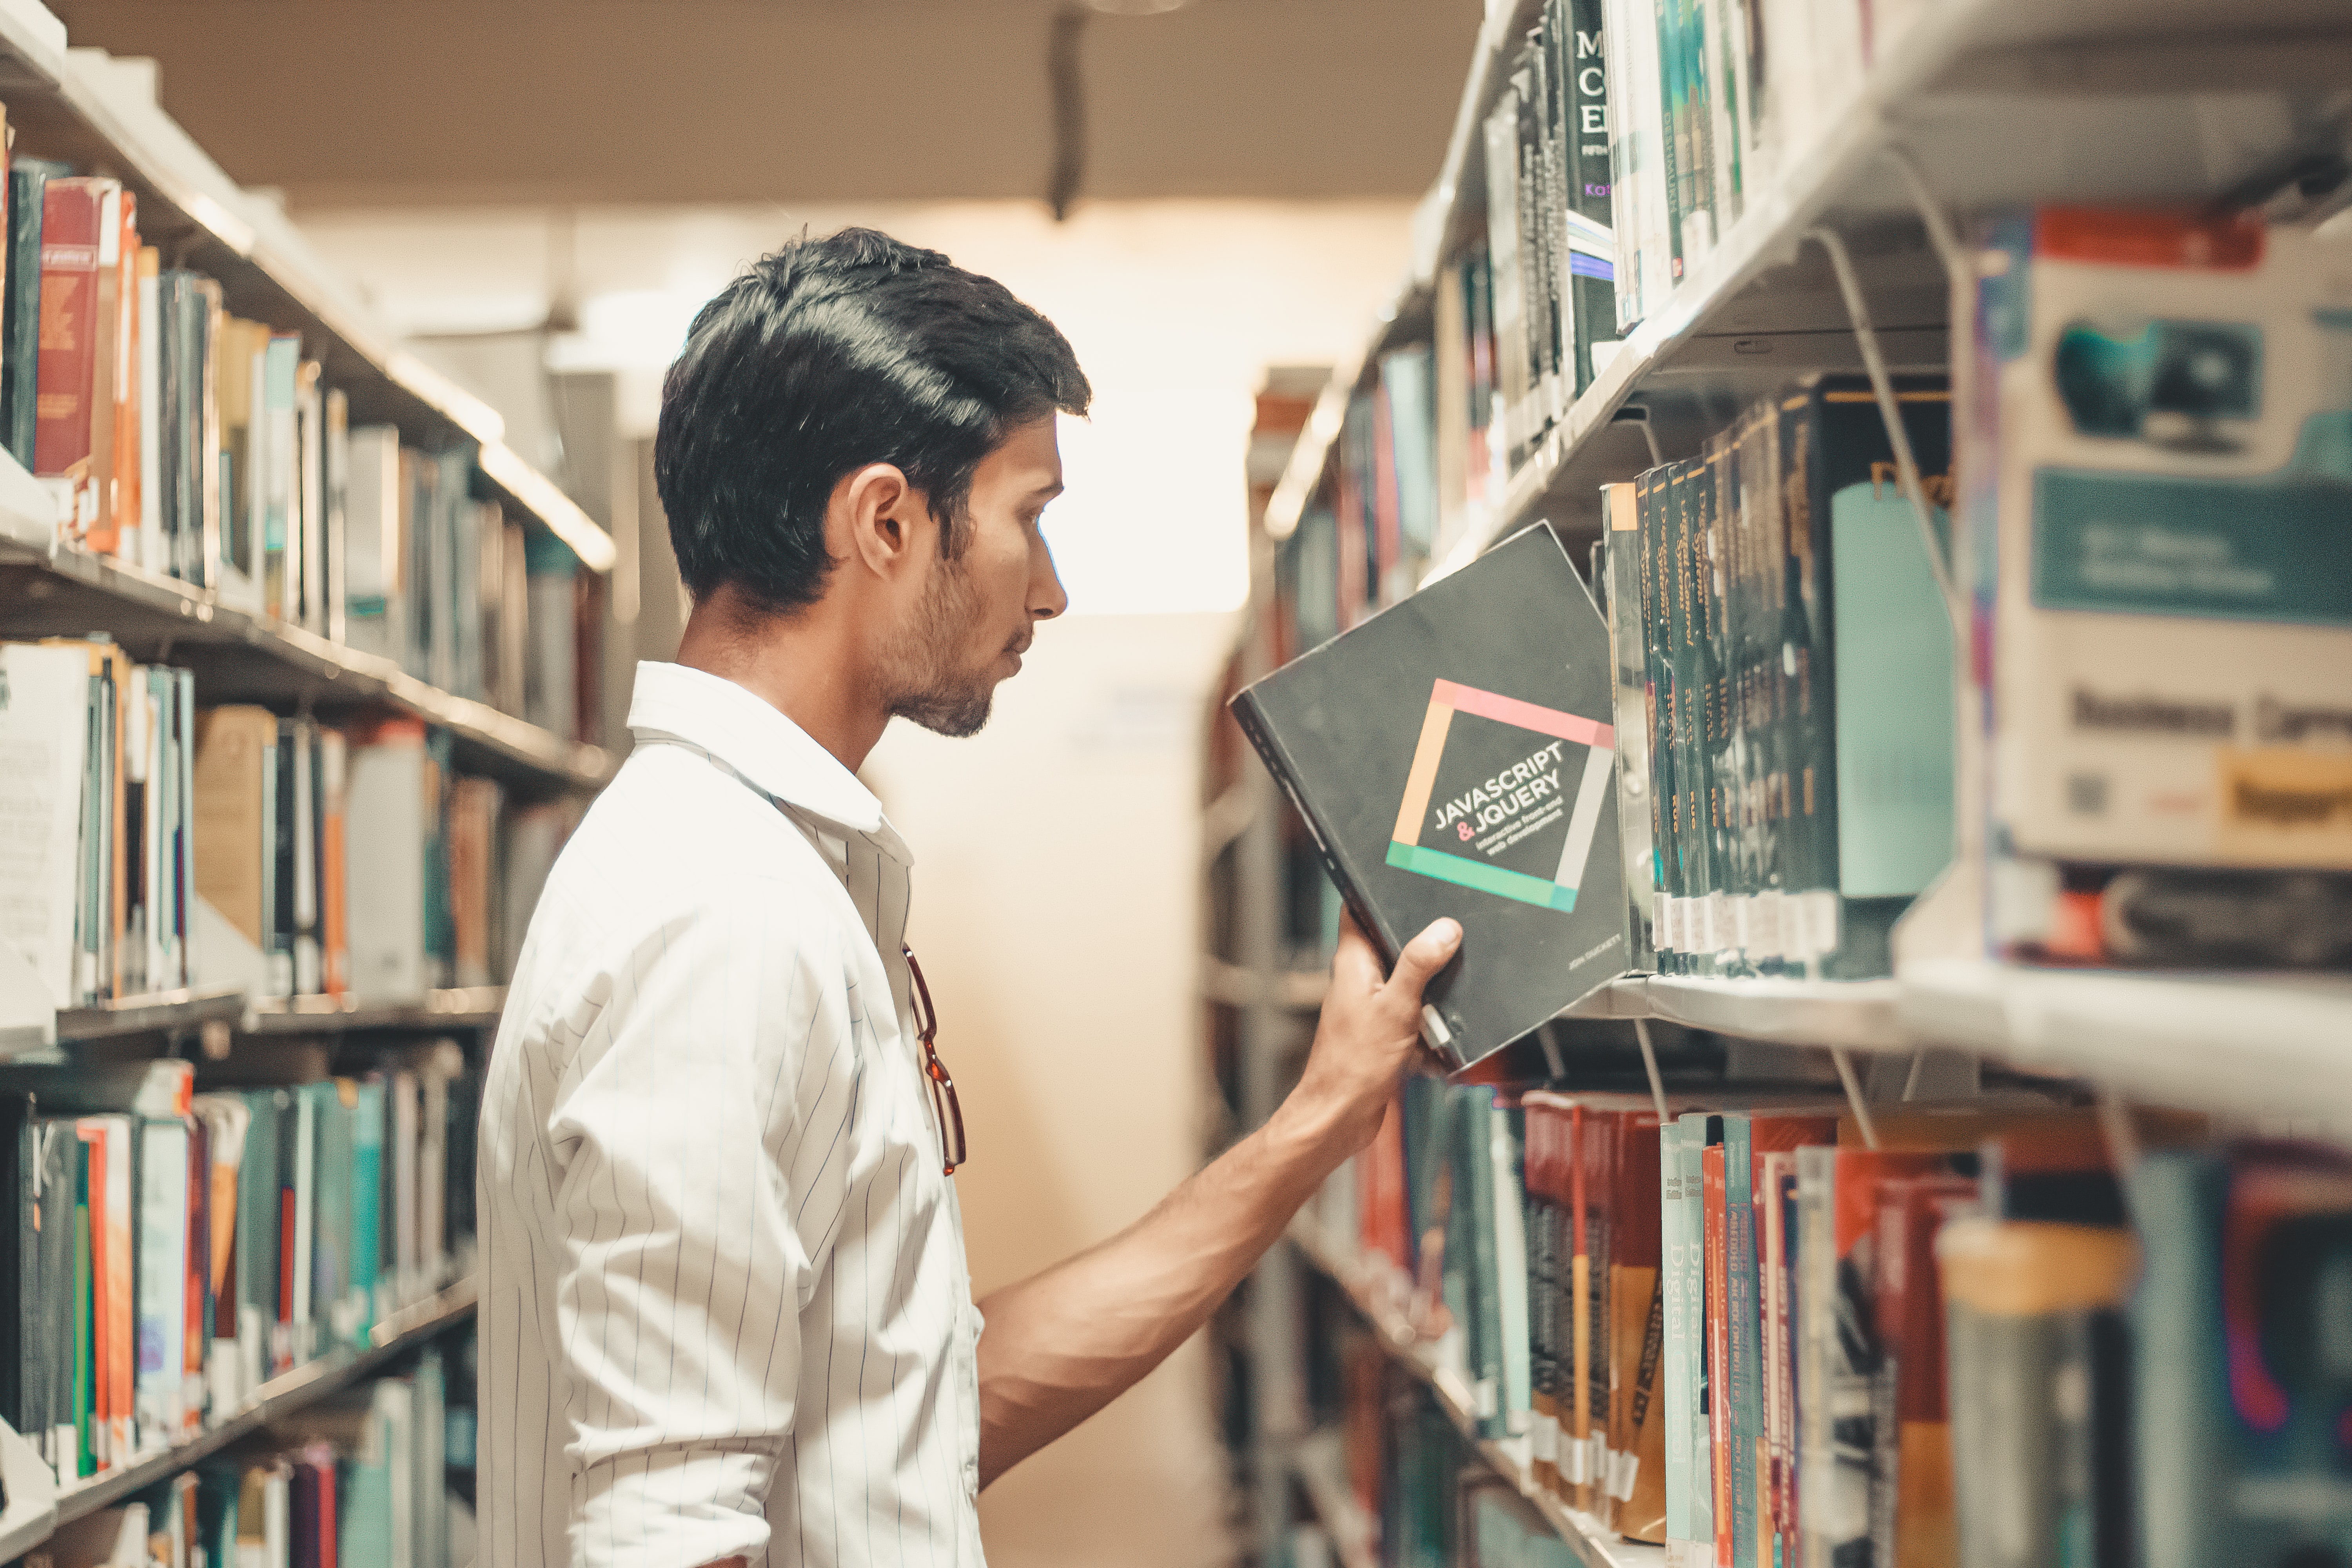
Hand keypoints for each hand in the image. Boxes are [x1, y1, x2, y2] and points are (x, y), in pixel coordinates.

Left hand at [1278, 912, 1461, 1163]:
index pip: (1358, 909)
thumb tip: (1444, 929)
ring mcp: (1370, 1006)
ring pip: (1410, 984)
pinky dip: (1429, 1027)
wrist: (1340, 1116)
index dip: (1381, 893)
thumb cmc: (1353, 1065)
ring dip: (1431, 994)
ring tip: (1444, 1007)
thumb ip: (1419, 965)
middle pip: (1395, 945)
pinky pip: (1414, 1017)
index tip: (1413, 882)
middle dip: (1425, 948)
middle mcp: (1358, 979)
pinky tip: (1437, 1042)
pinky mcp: (1383, 1032)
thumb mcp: (1395, 1007)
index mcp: (1353, 962)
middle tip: (1452, 946)